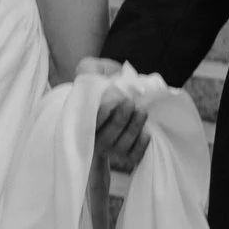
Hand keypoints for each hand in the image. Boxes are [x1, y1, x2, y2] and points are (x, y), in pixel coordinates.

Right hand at [83, 58, 148, 182]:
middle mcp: (94, 141)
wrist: (113, 104)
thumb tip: (100, 71)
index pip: (90, 123)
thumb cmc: (103, 88)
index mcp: (83, 121)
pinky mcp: (124, 158)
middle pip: (107, 136)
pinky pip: (133, 157)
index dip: (102, 114)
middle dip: (120, 119)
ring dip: (133, 128)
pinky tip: (146, 132)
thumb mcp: (91, 73)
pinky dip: (140, 146)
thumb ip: (91, 70)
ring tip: (142, 112)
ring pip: (122, 146)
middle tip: (130, 103)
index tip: (113, 102)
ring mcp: (110, 152)